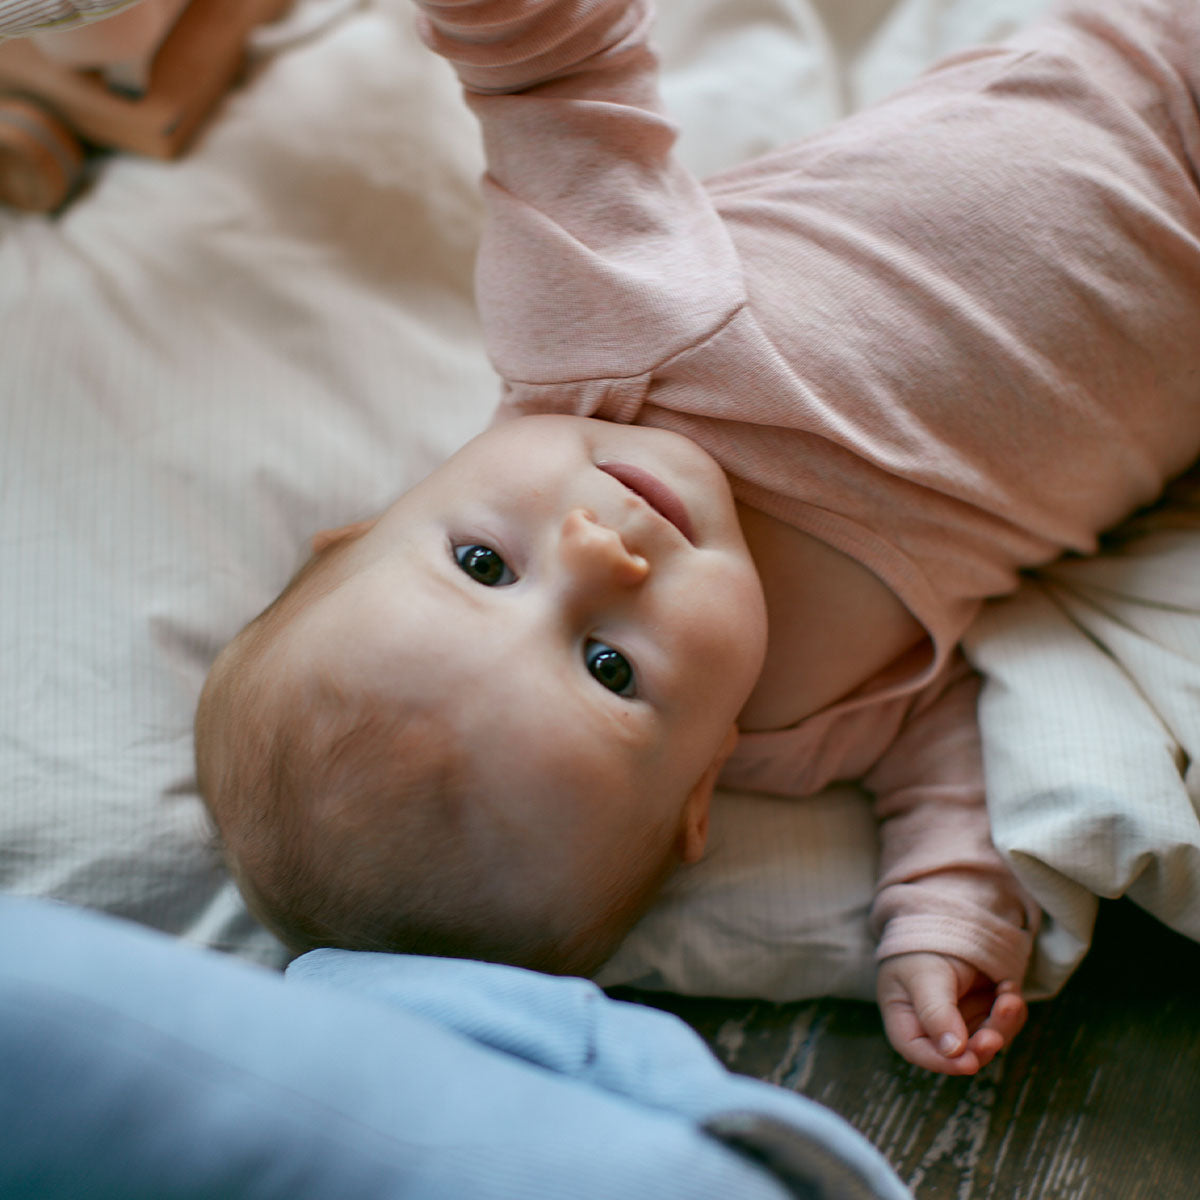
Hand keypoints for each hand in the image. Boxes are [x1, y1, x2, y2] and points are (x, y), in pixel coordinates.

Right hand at [876, 952, 1025, 1074]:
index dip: (943, 1062)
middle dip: (982, 1045)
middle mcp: (934, 1026)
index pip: (918, 1050)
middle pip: (960, 1052)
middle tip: (995, 1036)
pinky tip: (1008, 987)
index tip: (969, 1062)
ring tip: (1009, 997)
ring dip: (1002, 1024)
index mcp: (905, 1018)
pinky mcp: (985, 1010)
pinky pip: (1004, 1023)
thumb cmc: (924, 946)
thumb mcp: (924, 974)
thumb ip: (936, 1012)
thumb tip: (953, 1052)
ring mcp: (962, 1020)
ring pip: (987, 1040)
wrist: (950, 917)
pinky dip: (1011, 1009)